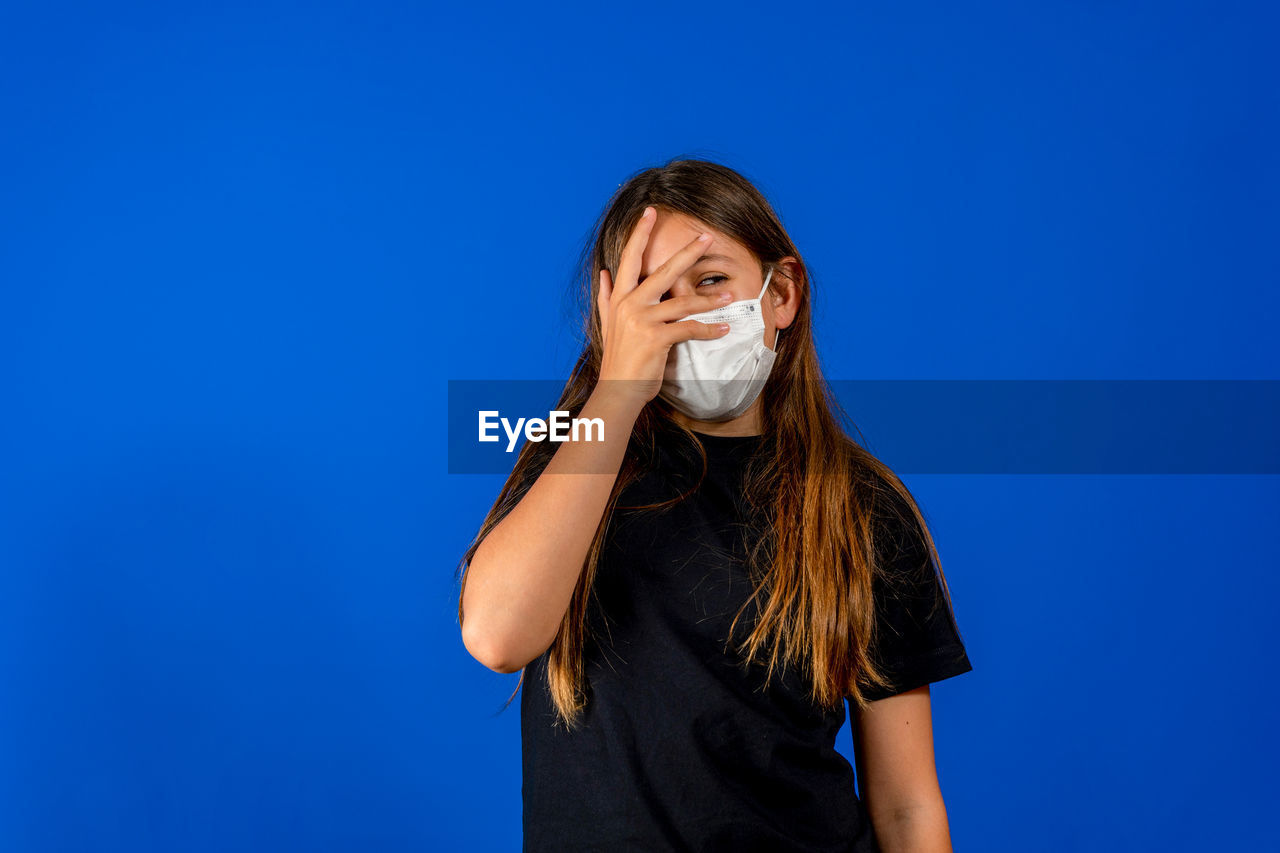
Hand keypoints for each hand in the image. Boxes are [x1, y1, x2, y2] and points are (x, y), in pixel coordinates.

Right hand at [595, 207, 732, 407]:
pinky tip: (723, 329)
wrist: (618, 389)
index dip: (640, 233)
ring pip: (682, 301)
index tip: (650, 211)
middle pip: (663, 271)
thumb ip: (606, 298)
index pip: (629, 258)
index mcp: (619, 298)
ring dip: (709, 299)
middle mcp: (629, 304)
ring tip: (728, 294)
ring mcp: (642, 320)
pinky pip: (688, 329)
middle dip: (687, 252)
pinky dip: (708, 329)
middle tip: (706, 237)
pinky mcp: (656, 338)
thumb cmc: (619, 358)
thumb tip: (603, 274)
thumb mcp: (608, 324)